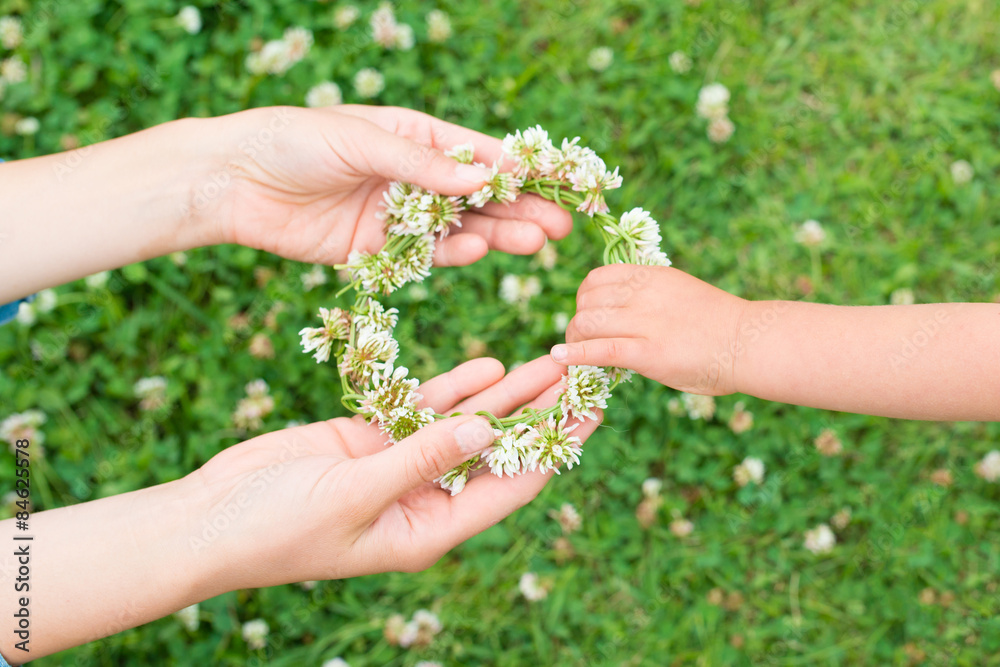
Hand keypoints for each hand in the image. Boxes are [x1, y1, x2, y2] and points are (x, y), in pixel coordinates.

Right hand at [192, 356, 600, 586]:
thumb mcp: (354, 494)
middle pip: (500, 449)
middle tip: (584, 373)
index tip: (594, 412)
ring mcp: (400, 465)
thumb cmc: (276, 526)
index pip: (512, 484)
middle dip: (542, 413)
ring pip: (468, 423)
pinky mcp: (373, 438)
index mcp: (430, 529)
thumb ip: (420, 458)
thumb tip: (488, 430)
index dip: (557, 447)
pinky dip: (455, 387)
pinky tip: (490, 365)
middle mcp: (425, 499)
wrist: (210, 518)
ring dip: (507, 394)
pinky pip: (425, 408)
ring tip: (551, 360)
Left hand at [201, 104, 571, 266]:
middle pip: (479, 196)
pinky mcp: (378, 250)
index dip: (523, 167)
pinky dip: (451, 254)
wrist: (233, 181)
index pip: (479, 152)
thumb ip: (420, 165)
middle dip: (521, 209)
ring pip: (460, 227)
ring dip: (497, 234)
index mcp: (414, 136)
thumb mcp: (360, 141)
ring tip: (534, 242)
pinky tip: (476, 250)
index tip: (564, 181)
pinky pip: (424, 254)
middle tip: (561, 226)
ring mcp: (398, 214)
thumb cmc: (293, 141)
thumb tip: (483, 179)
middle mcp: (413, 176)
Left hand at [550, 265, 747, 394]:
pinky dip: (575, 353)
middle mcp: (644, 294)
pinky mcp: (648, 353)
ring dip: (575, 339)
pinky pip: (600, 349)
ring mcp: (645, 323)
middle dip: (578, 320)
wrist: (750, 343)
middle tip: (583, 339)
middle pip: (586, 300)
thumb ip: (649, 294)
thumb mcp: (679, 292)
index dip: (584, 298)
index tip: (589, 315)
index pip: (596, 278)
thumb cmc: (720, 323)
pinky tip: (561, 356)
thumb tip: (619, 305)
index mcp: (652, 275)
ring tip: (576, 353)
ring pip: (587, 322)